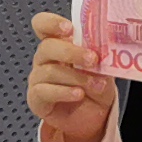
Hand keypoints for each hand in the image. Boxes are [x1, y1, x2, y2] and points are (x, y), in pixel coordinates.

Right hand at [25, 12, 115, 141]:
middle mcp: (46, 58)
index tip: (69, 28)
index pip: (43, 25)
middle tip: (92, 59)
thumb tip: (104, 48)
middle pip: (48, 47)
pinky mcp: (36, 98)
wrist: (93, 118)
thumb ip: (99, 56)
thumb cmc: (95, 88)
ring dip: (76, 77)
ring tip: (95, 84)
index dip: (52, 23)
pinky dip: (65, 92)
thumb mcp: (103, 69)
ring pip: (50, 71)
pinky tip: (79, 94)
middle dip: (72, 52)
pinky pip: (45, 91)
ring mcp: (39, 78)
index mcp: (59, 44)